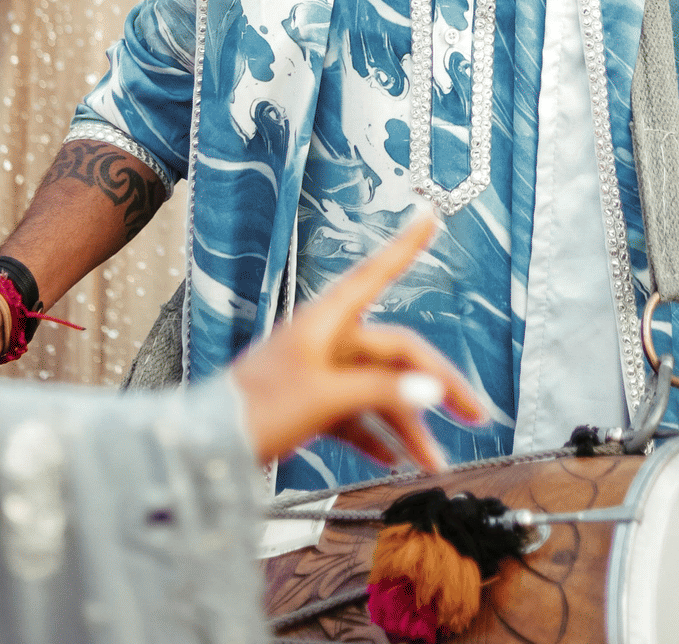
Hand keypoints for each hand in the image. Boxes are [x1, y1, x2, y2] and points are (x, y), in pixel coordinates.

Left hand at [232, 217, 486, 470]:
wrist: (202, 449)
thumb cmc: (255, 411)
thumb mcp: (326, 398)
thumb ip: (381, 390)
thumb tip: (431, 388)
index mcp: (327, 321)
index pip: (376, 273)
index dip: (406, 246)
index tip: (429, 217)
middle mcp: (327, 340)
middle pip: (396, 354)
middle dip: (437, 386)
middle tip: (475, 414)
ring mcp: (319, 372)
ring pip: (380, 390)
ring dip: (408, 425)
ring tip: (432, 461)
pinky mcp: (310, 403)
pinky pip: (355, 413)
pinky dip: (376, 435)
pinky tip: (393, 459)